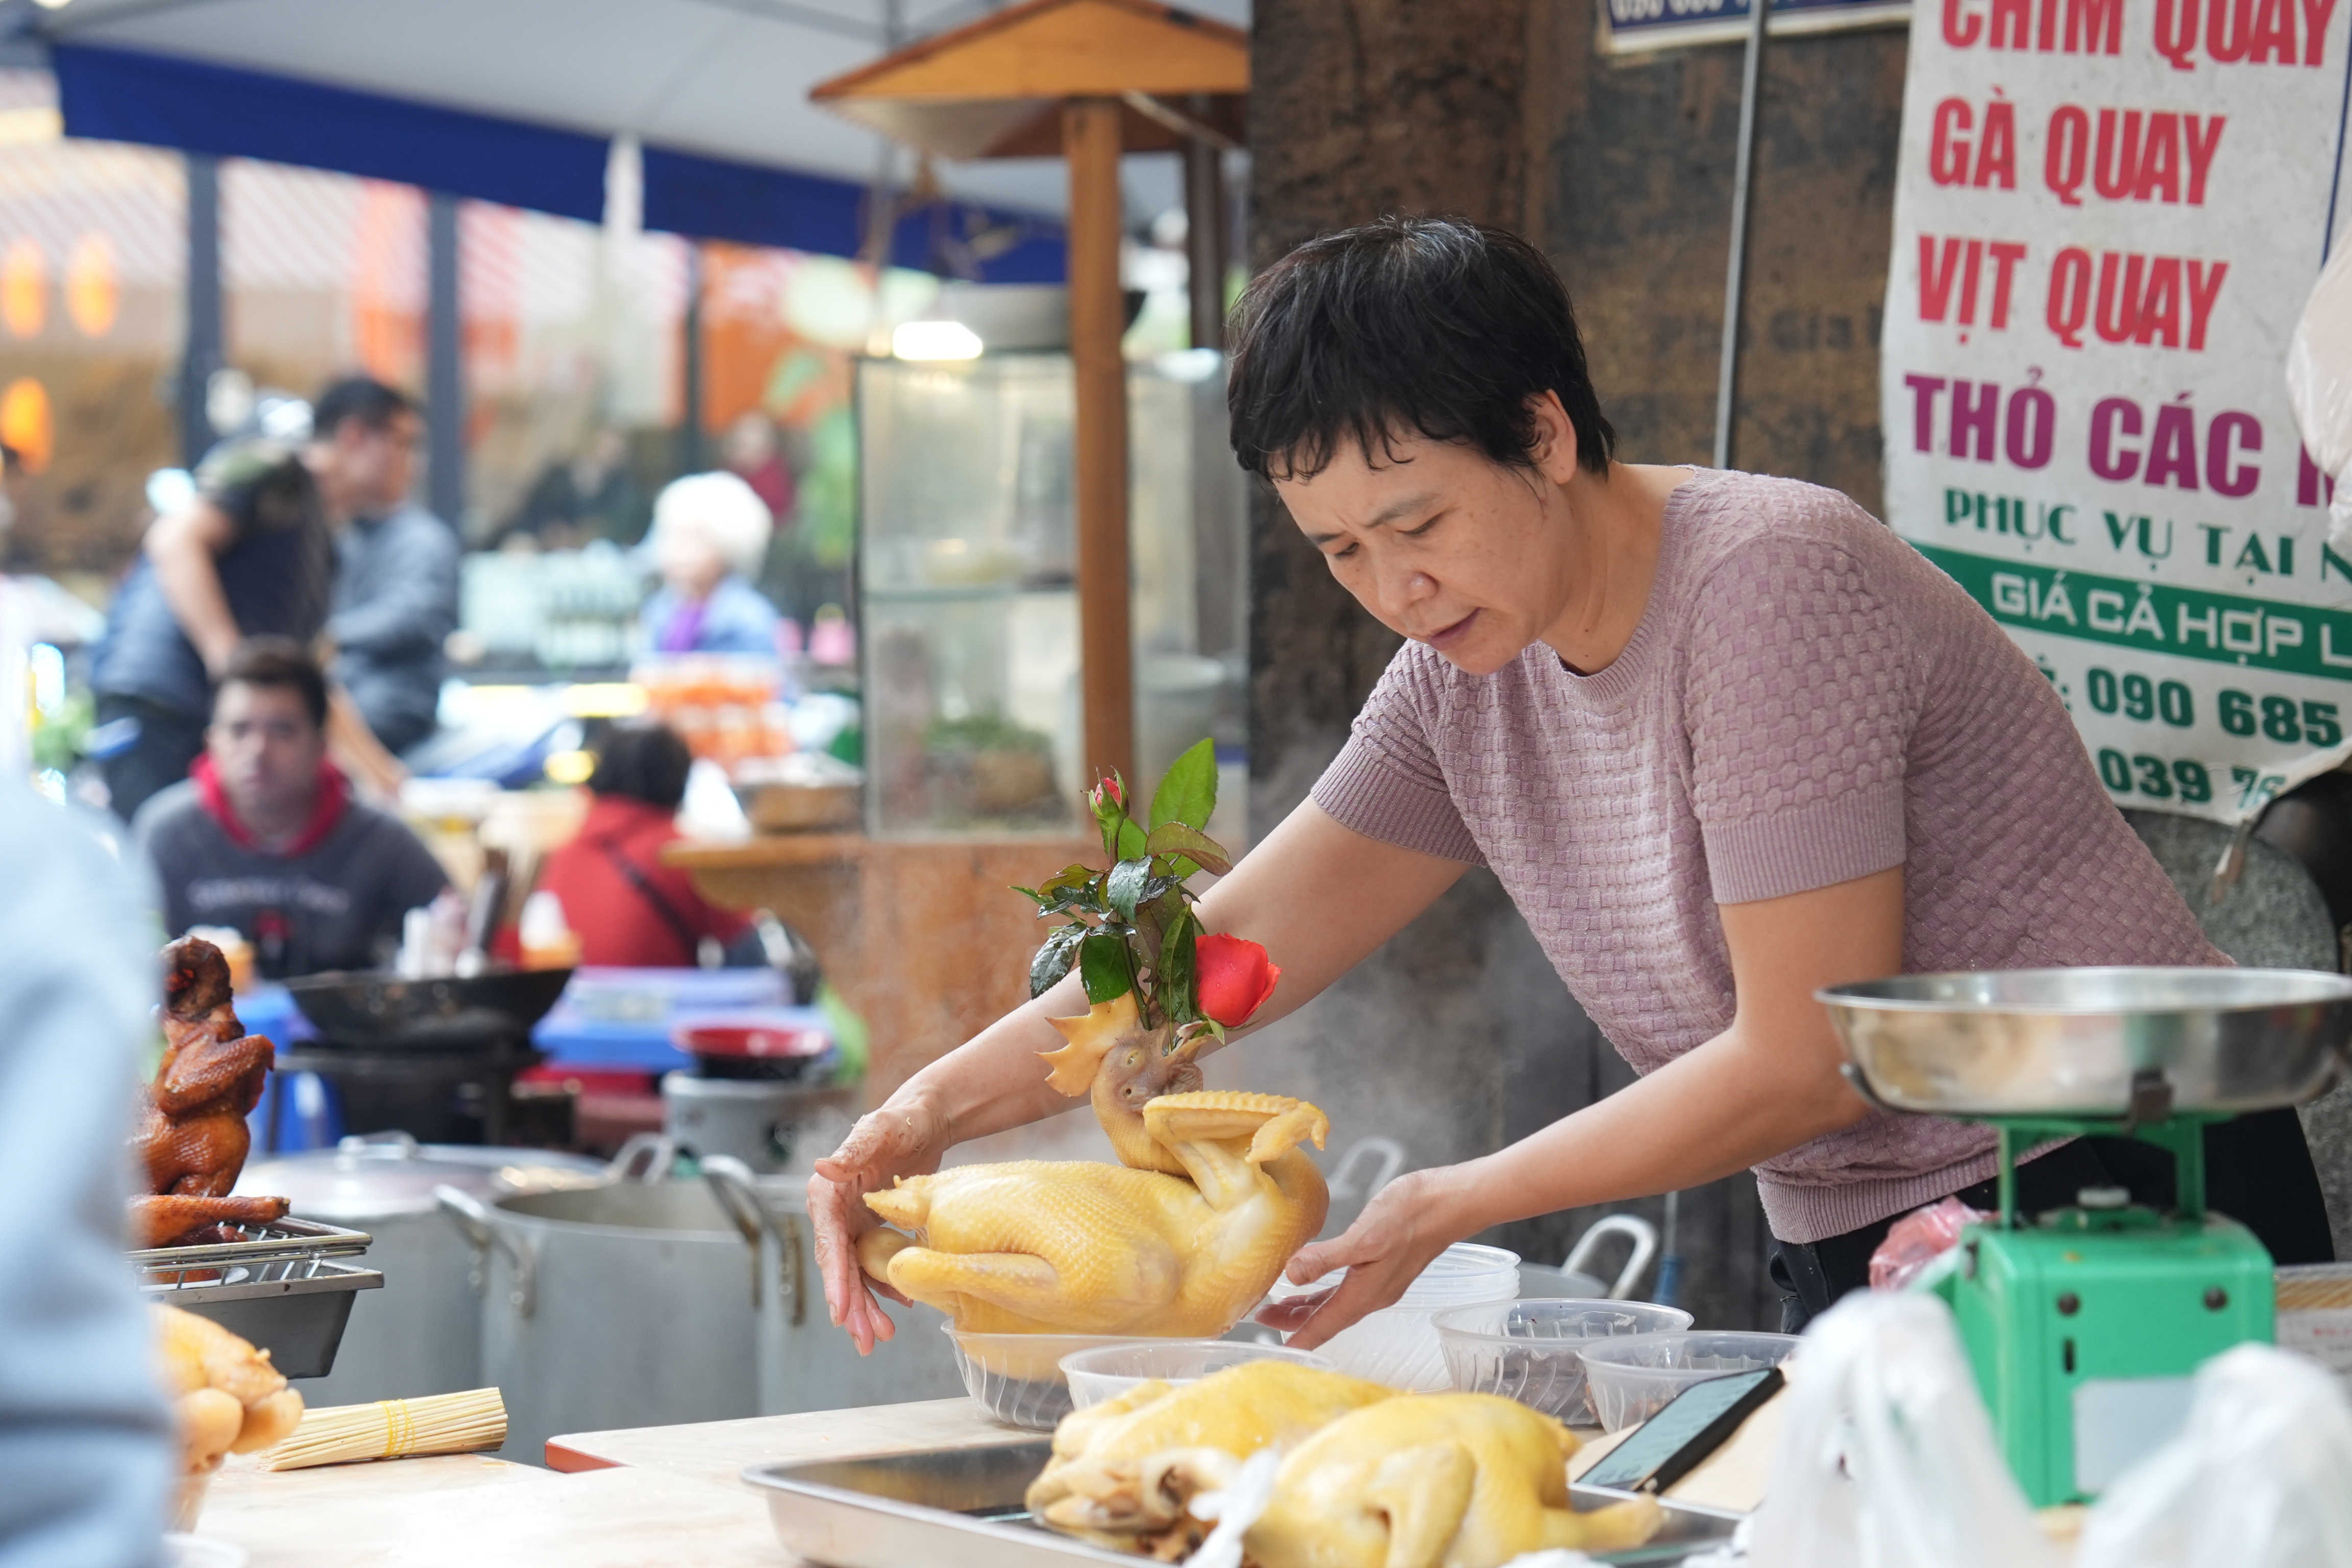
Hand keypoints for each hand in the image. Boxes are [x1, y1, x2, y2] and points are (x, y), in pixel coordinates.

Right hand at [809, 1091, 949, 1354]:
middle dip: (851, 1305)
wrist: (927, 1118)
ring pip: (856, 1273)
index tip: (841, 1310)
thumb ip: (853, 1151)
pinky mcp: (873, 1227)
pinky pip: (875, 1264)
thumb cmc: (902, 1119)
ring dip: (867, 1305)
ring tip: (881, 1335)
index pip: (828, 1243)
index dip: (835, 1279)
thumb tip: (823, 1167)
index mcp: (828, 1193)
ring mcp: (854, 1222)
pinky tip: (901, 1305)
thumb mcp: (879, 1131)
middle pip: (840, 1267)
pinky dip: (887, 1285)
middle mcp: (835, 1211)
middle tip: (865, 1339)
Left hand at [1254, 1167, 1469, 1349]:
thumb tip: (1292, 1274)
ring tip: (1280, 1306)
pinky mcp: (1382, 1267)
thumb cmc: (1410, 1218)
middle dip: (1294, 1323)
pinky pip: (1345, 1289)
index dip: (1298, 1341)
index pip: (1323, 1327)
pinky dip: (1324, 1291)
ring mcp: (1378, 1283)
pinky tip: (1314, 1281)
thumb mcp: (1364, 1237)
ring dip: (1307, 1308)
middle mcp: (1370, 1296)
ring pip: (1334, 1304)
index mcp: (1363, 1295)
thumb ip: (1327, 1258)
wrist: (1447, 1205)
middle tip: (1262, 1320)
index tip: (1274, 1354)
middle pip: (1325, 1319)